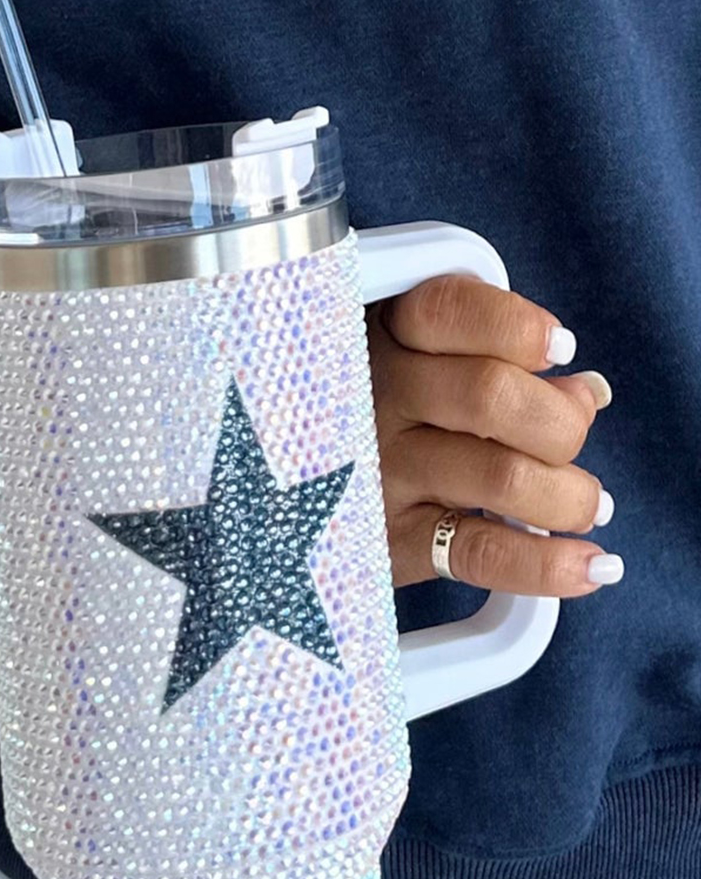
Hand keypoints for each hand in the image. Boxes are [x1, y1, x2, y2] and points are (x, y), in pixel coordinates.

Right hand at [368, 276, 620, 595]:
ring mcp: (379, 478)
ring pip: (501, 476)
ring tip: (587, 506)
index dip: (518, 327)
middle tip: (569, 441)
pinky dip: (549, 564)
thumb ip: (498, 363)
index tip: (556, 349)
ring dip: (569, 495)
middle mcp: (372, 403)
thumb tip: (587, 393)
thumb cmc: (379, 420)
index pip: (449, 311)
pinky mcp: (388, 545)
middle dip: (559, 422)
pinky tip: (592, 567)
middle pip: (491, 394)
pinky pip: (482, 553)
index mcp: (379, 339)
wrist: (287, 507)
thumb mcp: (417, 366)